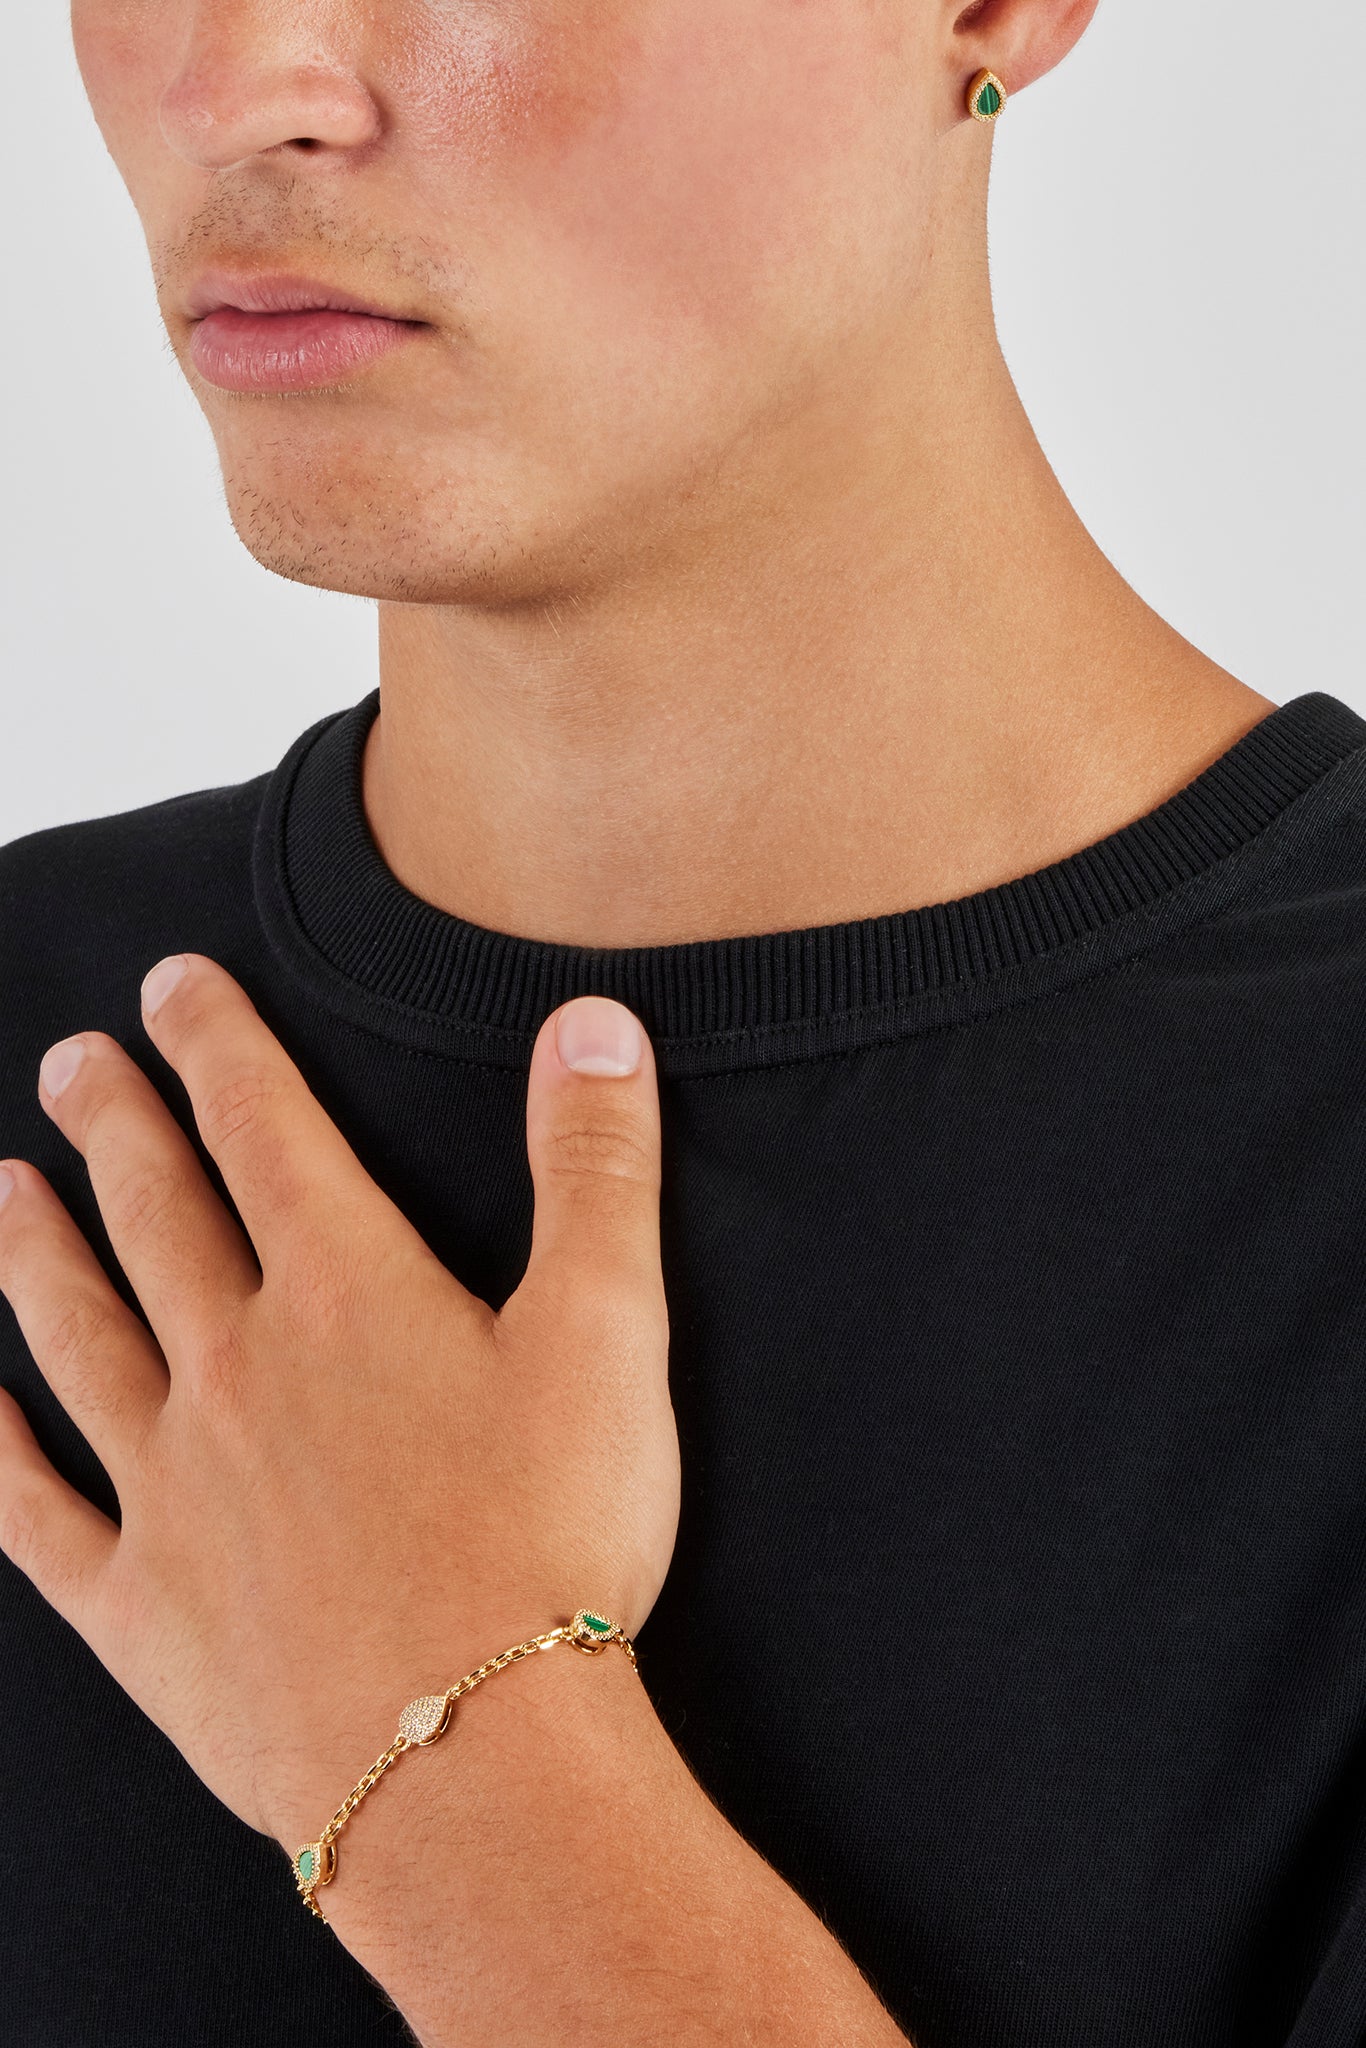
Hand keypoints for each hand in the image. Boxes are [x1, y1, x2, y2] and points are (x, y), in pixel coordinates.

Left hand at [0, 955, 677, 1850]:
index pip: (263, 1127)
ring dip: (36, 1253)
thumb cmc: (553, 1542)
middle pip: (156, 1213)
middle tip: (73, 1062)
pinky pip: (35, 1513)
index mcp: (345, 1295)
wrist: (474, 1762)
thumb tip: (592, 1023)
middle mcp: (235, 1367)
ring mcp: (171, 1485)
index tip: (173, 985)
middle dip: (115, 1123)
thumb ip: (596, 1167)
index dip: (217, 1042)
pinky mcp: (141, 1604)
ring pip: (78, 1335)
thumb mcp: (610, 1332)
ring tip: (2, 1192)